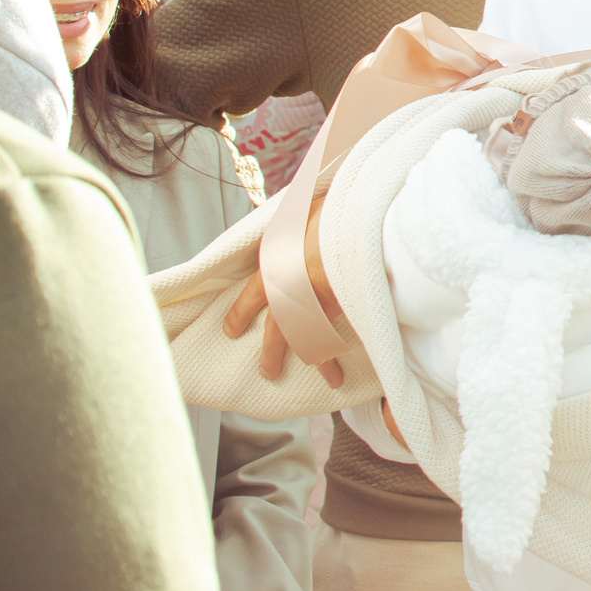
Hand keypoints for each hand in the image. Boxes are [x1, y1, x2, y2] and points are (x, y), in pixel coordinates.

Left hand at [221, 190, 344, 387]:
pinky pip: (338, 336)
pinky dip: (343, 352)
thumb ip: (296, 224)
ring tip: (329, 380)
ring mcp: (319, 301)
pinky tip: (347, 366)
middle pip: (278, 329)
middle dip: (273, 353)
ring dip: (317, 361)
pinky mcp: (343, 307)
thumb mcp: (303, 210)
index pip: (252, 296)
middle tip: (268, 372)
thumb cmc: (332, 210)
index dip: (240, 314)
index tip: (231, 331)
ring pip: (309, 339)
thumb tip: (294, 220)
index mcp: (275, 263)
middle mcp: (292, 288)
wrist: (358, 222)